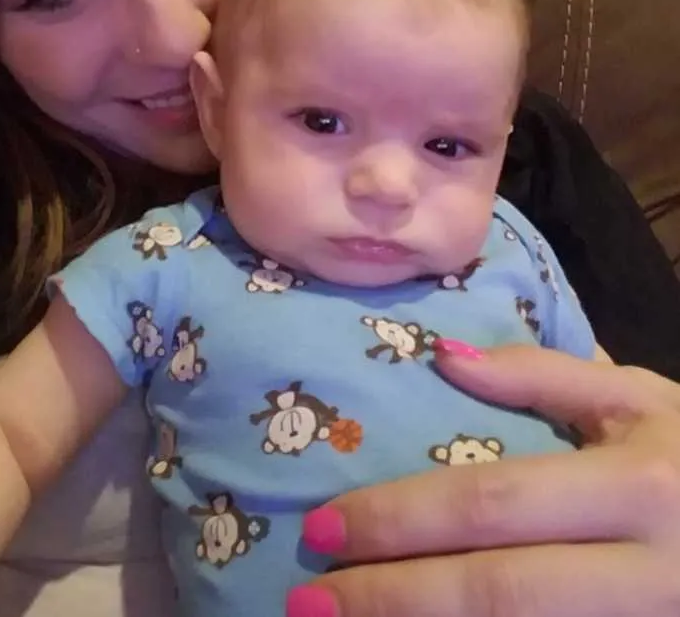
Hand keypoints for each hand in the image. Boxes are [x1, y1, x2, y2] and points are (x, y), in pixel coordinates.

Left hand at [288, 344, 679, 616]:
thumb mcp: (645, 402)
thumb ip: (546, 377)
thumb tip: (445, 359)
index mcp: (637, 487)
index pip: (494, 503)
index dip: (402, 519)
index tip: (323, 529)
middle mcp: (648, 570)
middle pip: (498, 590)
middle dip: (392, 597)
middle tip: (306, 599)